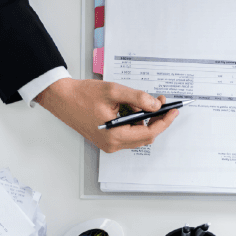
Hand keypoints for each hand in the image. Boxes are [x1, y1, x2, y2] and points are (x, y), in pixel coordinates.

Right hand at [34, 77, 179, 152]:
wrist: (62, 99)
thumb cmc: (82, 95)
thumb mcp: (113, 91)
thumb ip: (138, 98)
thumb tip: (155, 105)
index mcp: (114, 136)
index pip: (149, 133)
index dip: (164, 122)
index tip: (173, 111)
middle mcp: (112, 144)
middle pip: (145, 136)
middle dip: (156, 119)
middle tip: (160, 102)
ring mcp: (109, 144)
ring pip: (137, 135)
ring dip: (144, 119)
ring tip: (140, 101)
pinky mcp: (107, 139)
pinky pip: (128, 133)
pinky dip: (134, 121)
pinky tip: (130, 107)